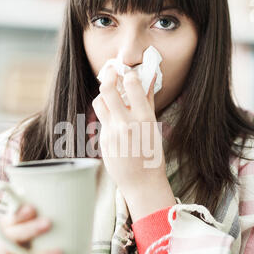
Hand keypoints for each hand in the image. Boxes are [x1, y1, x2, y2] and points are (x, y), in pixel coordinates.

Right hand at [0, 204, 79, 253]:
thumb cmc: (34, 251)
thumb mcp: (36, 235)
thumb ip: (48, 220)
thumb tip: (82, 203)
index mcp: (5, 234)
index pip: (7, 221)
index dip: (18, 215)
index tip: (33, 207)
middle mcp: (0, 251)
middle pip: (8, 239)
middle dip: (28, 230)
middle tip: (49, 223)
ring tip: (60, 253)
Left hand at [92, 67, 165, 195]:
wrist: (142, 183)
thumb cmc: (152, 155)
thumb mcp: (154, 127)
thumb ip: (148, 102)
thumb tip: (149, 78)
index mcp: (143, 119)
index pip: (131, 84)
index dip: (129, 74)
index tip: (129, 73)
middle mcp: (125, 124)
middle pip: (107, 89)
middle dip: (109, 75)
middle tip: (112, 70)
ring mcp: (111, 133)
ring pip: (99, 102)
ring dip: (104, 94)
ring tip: (111, 95)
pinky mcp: (102, 141)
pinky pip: (102, 121)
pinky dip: (108, 116)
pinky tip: (116, 122)